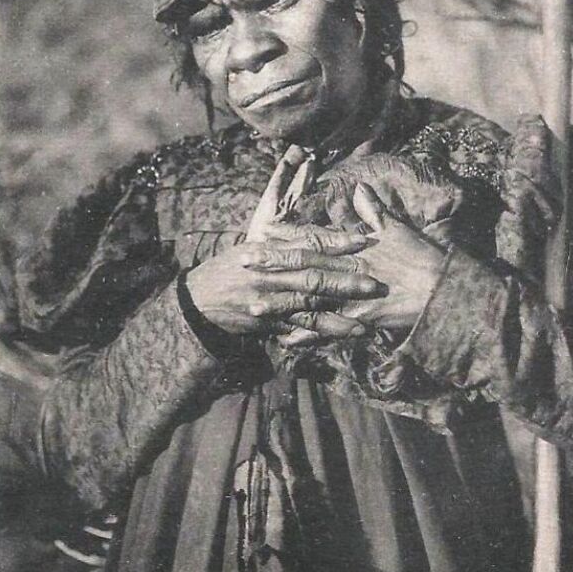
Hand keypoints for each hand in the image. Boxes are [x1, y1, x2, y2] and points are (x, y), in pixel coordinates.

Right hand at [185, 228, 383, 336]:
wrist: (197, 300)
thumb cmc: (229, 269)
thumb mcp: (252, 247)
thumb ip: (284, 242)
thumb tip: (317, 234)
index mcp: (268, 250)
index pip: (307, 243)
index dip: (336, 242)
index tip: (363, 241)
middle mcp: (270, 274)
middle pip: (313, 276)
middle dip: (345, 280)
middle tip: (374, 283)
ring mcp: (267, 300)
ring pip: (308, 306)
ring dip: (339, 315)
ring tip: (365, 320)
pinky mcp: (265, 322)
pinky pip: (297, 328)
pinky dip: (320, 333)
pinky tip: (343, 336)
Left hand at [264, 183, 445, 340]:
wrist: (443, 291)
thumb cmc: (423, 258)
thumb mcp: (398, 230)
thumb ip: (374, 212)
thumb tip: (359, 188)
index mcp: (354, 249)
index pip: (313, 240)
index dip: (286, 237)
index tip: (261, 232)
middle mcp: (348, 270)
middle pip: (302, 267)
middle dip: (271, 265)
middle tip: (241, 262)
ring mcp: (352, 297)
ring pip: (309, 299)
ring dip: (280, 304)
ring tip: (252, 307)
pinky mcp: (360, 320)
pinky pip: (328, 331)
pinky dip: (308, 337)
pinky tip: (286, 342)